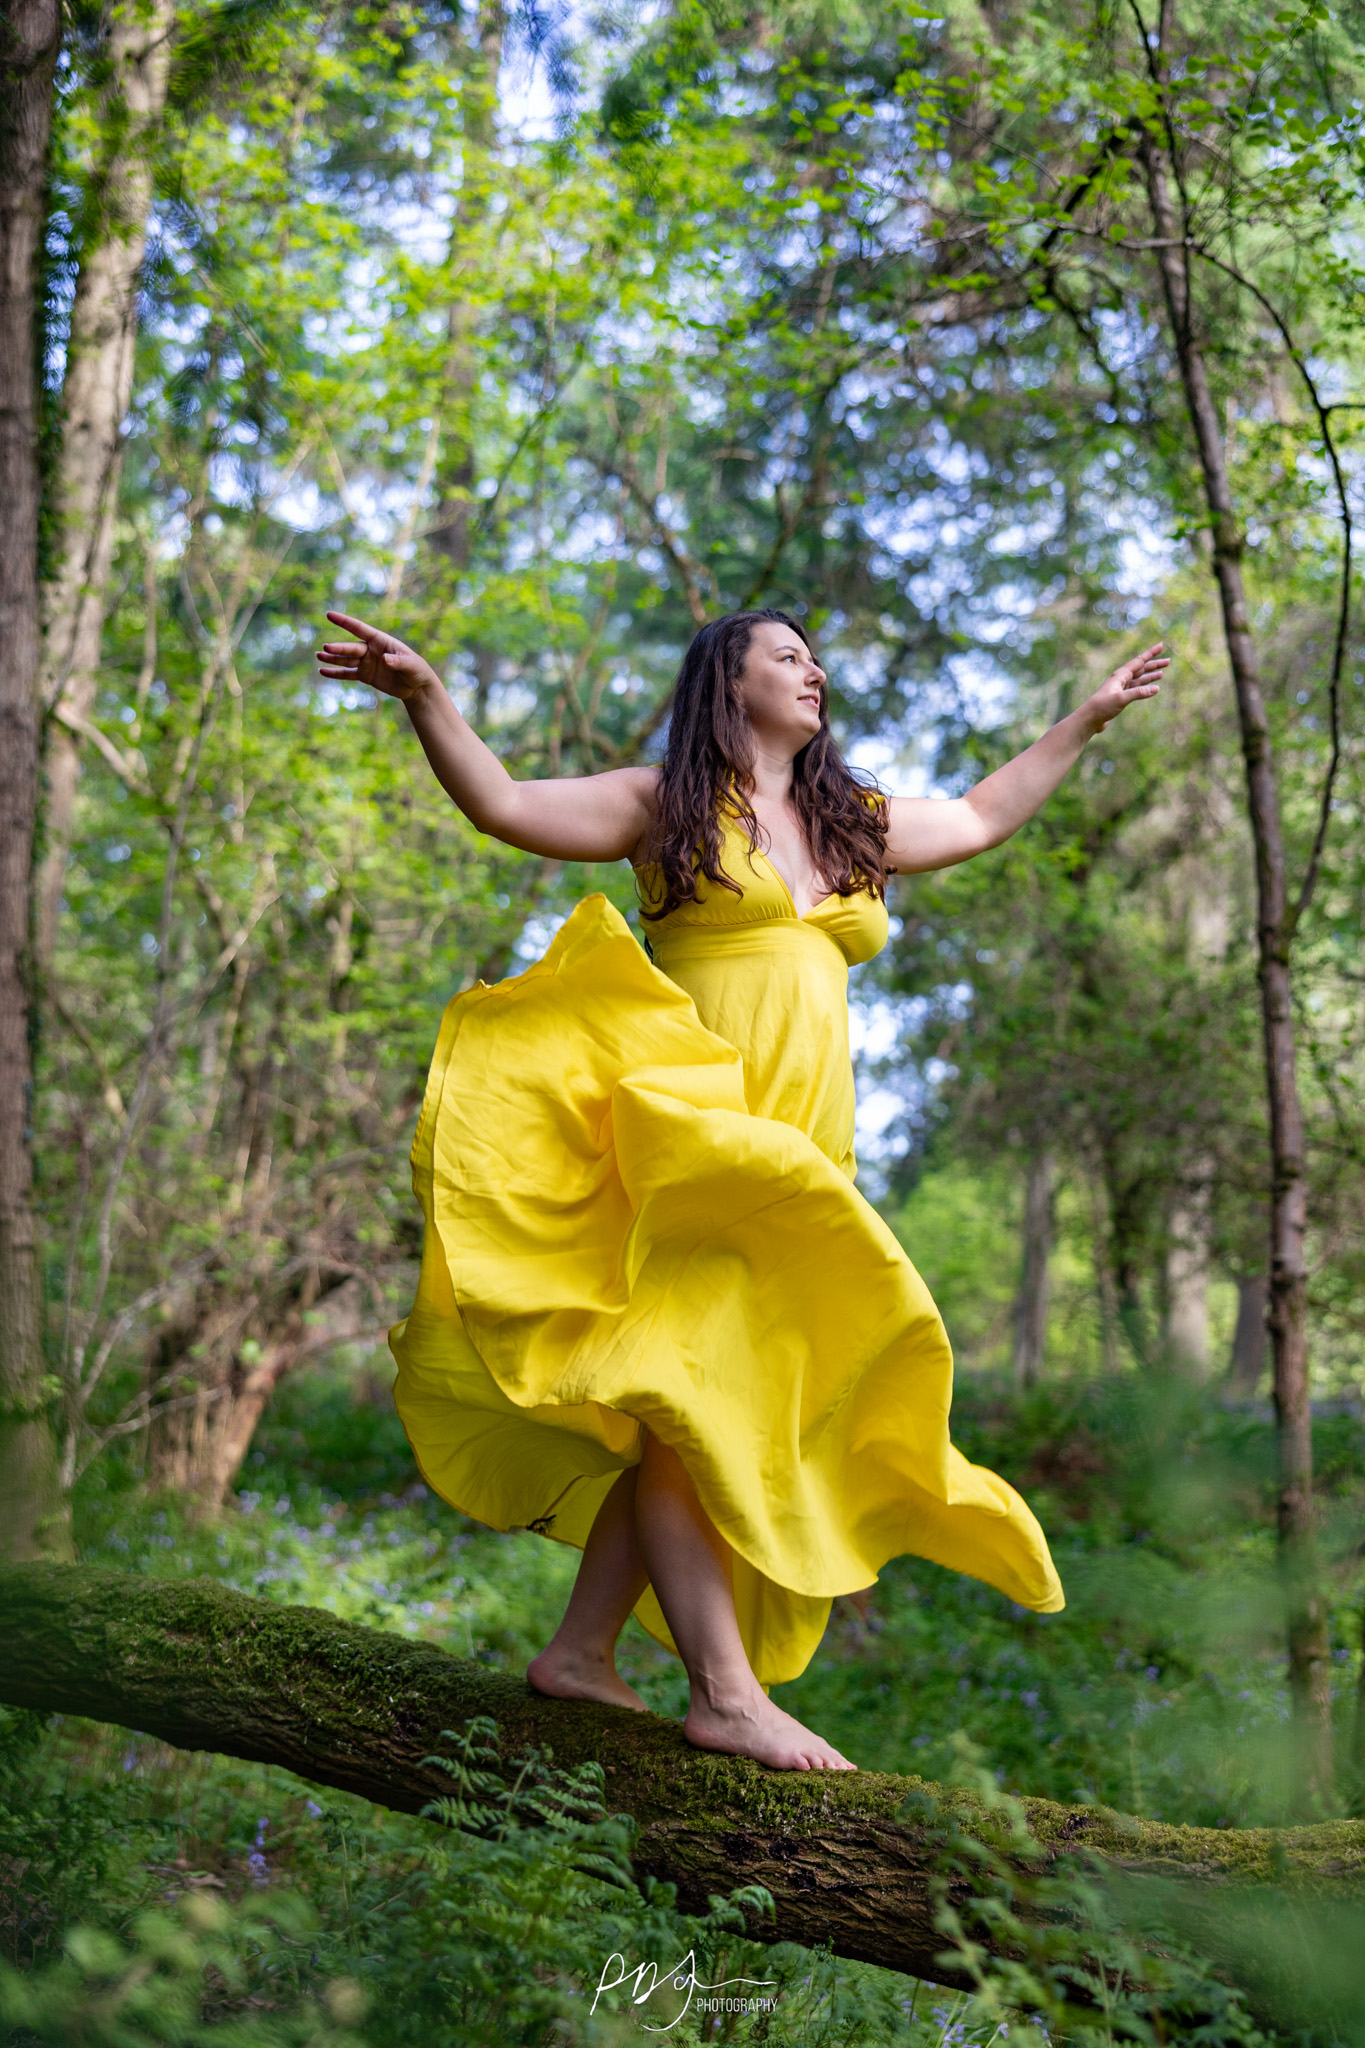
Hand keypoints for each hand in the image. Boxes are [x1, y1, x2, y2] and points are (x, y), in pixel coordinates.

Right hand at [316, 611, 442, 701]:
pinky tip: (323, 671)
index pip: (360, 629)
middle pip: (351, 648)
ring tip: (319, 656)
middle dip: (339, 649)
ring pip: (346, 660)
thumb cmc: (416, 670)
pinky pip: (347, 673)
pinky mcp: (365, 676)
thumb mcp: (410, 664)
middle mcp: (371, 650)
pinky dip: (335, 673)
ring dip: (332, 659)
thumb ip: (398, 661)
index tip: (329, 615)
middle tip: (326, 649)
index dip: (344, 622)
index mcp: (381, 641)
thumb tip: (385, 660)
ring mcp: (366, 662)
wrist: (417, 686)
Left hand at [1083, 641, 1168, 732]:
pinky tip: (1152, 687)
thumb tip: (1157, 688)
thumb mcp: (1121, 698)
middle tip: (1168, 661)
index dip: (1151, 653)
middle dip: (1154, 664)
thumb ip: (1139, 693)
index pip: (1139, 661)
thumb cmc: (1102, 706)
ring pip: (1139, 679)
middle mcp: (1121, 679)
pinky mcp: (1121, 697)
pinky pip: (1136, 689)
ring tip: (1162, 673)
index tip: (1161, 645)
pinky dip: (1145, 687)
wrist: (1090, 718)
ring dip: (1151, 675)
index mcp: (1120, 675)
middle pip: (1141, 668)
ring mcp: (1121, 688)